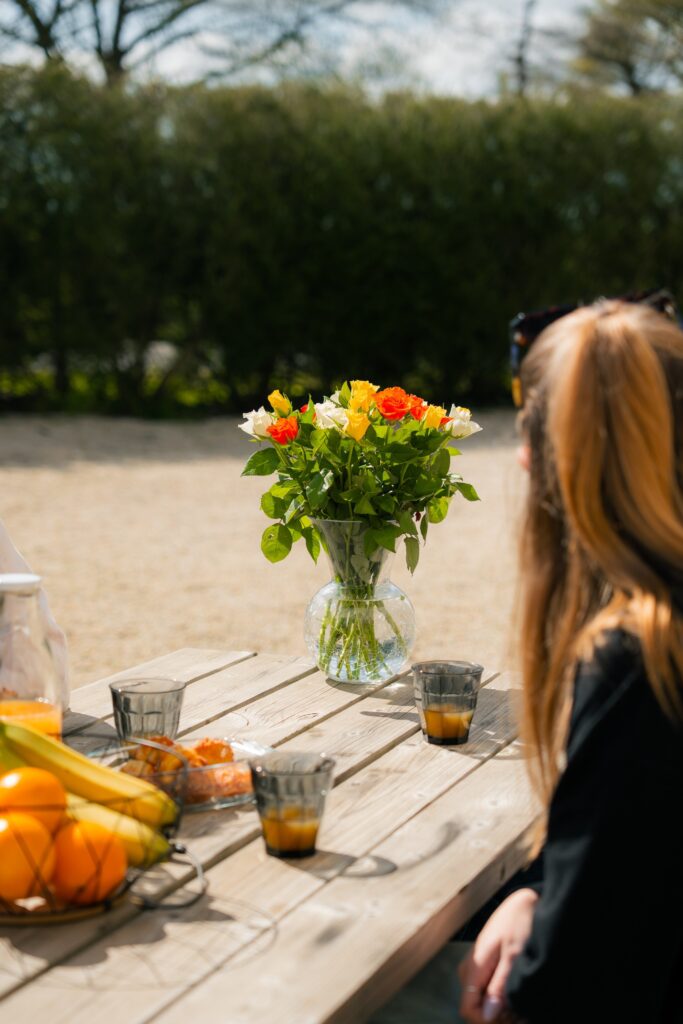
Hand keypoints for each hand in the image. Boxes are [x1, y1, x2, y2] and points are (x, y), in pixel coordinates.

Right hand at [458, 887, 538, 1022]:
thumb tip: (487, 1015)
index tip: (510, 1019)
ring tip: (524, 1005)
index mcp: (474, 966)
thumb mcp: (514, 956)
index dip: (486, 1020)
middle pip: (474, 1005)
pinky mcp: (486, 962)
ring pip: (481, 998)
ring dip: (501, 1007)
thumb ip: (499, 986)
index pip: (467, 1008)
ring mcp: (477, 965)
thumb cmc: (520, 923)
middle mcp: (470, 967)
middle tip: (522, 1014)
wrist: (525, 901)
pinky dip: (502, 995)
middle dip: (496, 1015)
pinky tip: (518, 993)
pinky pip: (487, 988)